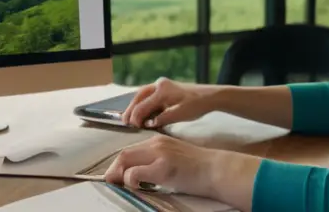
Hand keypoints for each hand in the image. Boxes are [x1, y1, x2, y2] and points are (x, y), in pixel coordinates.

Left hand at [104, 134, 260, 210]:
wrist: (217, 170)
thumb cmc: (198, 168)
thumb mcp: (173, 158)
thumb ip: (155, 161)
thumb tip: (136, 174)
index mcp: (158, 141)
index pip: (130, 150)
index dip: (118, 164)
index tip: (115, 176)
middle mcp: (156, 143)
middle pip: (123, 153)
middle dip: (113, 170)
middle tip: (111, 182)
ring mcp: (159, 154)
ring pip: (125, 160)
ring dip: (119, 175)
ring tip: (121, 185)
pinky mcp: (163, 167)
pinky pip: (135, 173)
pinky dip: (130, 180)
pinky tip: (138, 186)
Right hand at [121, 77, 221, 127]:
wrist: (209, 96)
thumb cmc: (196, 105)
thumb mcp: (180, 115)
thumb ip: (162, 119)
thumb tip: (148, 124)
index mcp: (162, 90)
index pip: (143, 105)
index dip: (136, 117)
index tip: (133, 128)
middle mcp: (159, 85)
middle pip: (138, 97)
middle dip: (131, 109)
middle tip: (124, 122)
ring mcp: (161, 85)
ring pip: (142, 95)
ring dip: (135, 106)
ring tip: (129, 118)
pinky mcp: (164, 89)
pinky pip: (149, 96)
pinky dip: (143, 104)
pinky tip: (141, 114)